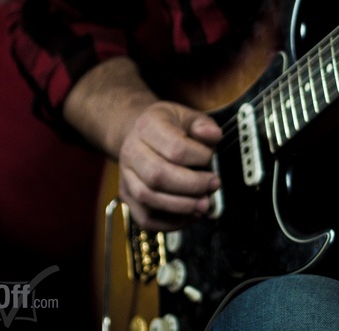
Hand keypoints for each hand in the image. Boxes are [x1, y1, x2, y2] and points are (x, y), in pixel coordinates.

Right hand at [117, 101, 222, 230]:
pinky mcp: (127, 196)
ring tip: (204, 204)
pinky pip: (145, 218)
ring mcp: (126, 175)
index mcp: (148, 126)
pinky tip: (190, 215)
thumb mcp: (188, 116)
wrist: (140, 134)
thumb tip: (213, 135)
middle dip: (192, 186)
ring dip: (182, 206)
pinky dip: (170, 222)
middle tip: (213, 185)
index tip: (211, 158)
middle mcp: (131, 151)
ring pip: (149, 198)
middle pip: (158, 176)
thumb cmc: (169, 126)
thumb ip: (203, 125)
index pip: (175, 148)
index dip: (199, 157)